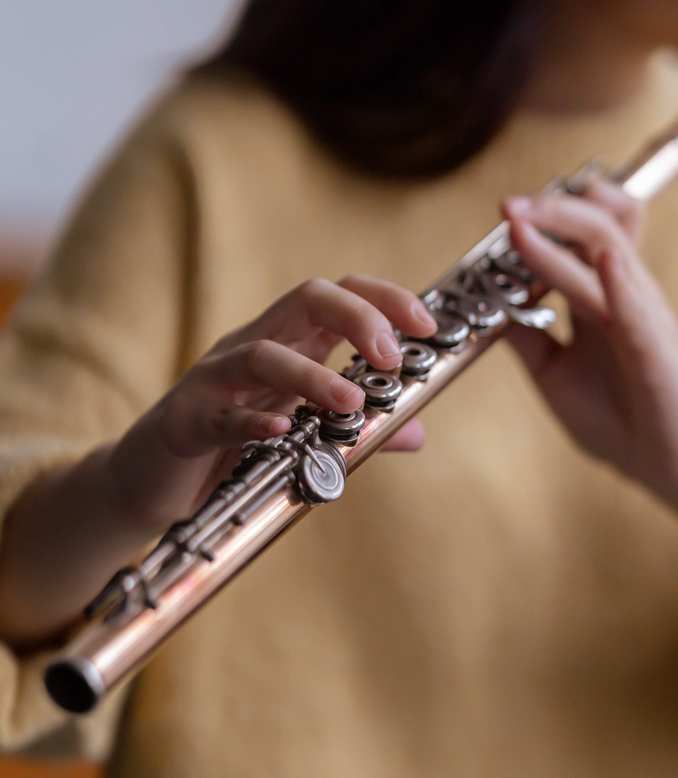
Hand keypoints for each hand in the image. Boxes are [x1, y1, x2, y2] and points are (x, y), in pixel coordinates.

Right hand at [108, 275, 436, 528]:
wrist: (151, 482)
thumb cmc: (231, 447)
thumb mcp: (301, 434)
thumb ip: (357, 430)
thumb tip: (415, 432)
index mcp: (286, 343)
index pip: (339, 295)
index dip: (385, 299)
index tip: (425, 325)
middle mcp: (251, 347)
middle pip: (306, 299)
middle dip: (358, 317)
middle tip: (391, 357)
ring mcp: (214, 380)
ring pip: (263, 353)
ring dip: (311, 375)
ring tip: (351, 402)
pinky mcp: (186, 421)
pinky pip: (220, 416)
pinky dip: (252, 422)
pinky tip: (282, 432)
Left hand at [502, 181, 677, 518]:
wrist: (667, 466)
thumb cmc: (616, 417)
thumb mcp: (554, 373)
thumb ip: (526, 338)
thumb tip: (487, 308)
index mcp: (599, 298)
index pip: (577, 235)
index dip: (545, 215)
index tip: (505, 209)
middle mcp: (623, 296)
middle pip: (595, 228)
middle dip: (551, 210)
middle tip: (508, 205)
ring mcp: (643, 318)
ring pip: (612, 253)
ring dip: (569, 231)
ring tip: (526, 220)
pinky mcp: (658, 352)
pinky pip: (639, 310)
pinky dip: (620, 283)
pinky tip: (605, 261)